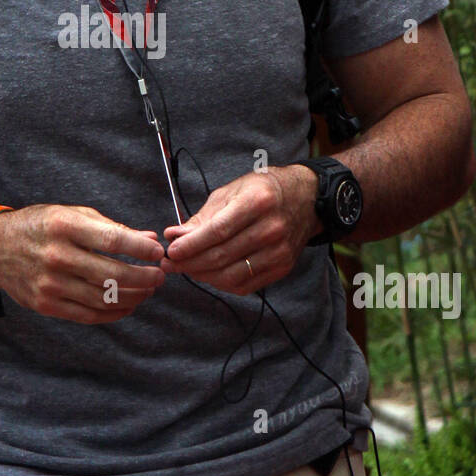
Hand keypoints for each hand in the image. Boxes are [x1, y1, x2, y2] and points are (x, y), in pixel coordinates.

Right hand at [0, 204, 165, 323]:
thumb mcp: (72, 214)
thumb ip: (111, 228)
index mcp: (64, 226)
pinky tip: (127, 305)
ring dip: (133, 297)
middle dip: (144, 278)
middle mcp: (56, 256)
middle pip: (112, 274)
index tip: (158, 252)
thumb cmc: (40, 226)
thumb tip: (148, 239)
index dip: (141, 249)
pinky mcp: (46, 304)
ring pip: (104, 298)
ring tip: (147, 290)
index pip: (112, 240)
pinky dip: (114, 313)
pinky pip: (89, 315)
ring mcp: (50, 284)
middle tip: (159, 276)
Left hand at [160, 166, 320, 294]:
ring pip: (231, 275)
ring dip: (202, 275)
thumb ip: (203, 216)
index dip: (191, 245)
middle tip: (169, 264)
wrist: (305, 198)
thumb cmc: (262, 190)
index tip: (171, 251)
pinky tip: (209, 274)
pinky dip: (221, 283)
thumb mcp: (231, 192)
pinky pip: (245, 284)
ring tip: (186, 268)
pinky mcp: (282, 267)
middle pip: (222, 256)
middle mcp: (271, 228)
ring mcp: (279, 251)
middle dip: (190, 263)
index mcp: (257, 202)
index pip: (218, 231)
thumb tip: (174, 235)